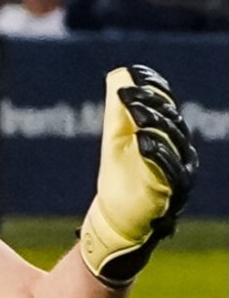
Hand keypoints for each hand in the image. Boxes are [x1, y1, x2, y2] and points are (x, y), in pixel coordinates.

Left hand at [80, 66, 198, 285]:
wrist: (117, 224)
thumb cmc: (119, 181)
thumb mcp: (116, 143)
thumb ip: (119, 114)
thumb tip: (117, 76)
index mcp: (169, 136)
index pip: (167, 105)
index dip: (155, 88)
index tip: (137, 72)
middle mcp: (180, 152)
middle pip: (171, 120)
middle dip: (150, 103)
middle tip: (127, 93)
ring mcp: (179, 173)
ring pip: (174, 142)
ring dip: (153, 123)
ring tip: (131, 113)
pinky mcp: (173, 194)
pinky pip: (172, 171)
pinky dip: (158, 154)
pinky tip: (142, 141)